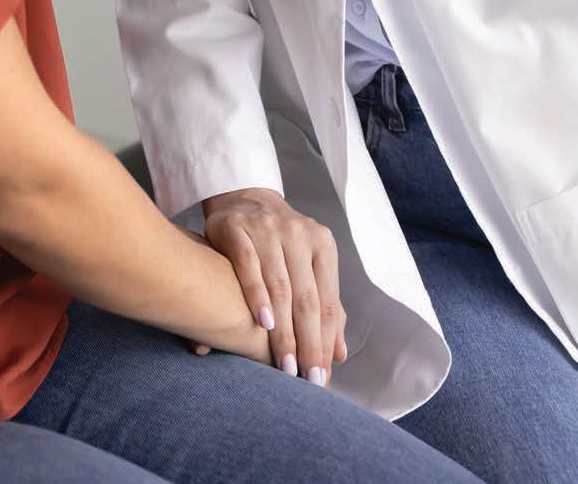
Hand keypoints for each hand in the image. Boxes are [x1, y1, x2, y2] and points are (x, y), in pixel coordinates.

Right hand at [202, 187, 346, 383]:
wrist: (242, 197)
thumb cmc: (279, 243)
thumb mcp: (308, 266)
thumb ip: (324, 307)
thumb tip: (340, 355)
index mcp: (322, 244)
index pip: (327, 302)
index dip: (326, 341)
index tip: (322, 377)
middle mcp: (298, 234)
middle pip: (306, 298)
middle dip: (307, 343)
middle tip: (305, 379)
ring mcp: (267, 229)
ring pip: (280, 287)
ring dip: (283, 330)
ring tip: (285, 364)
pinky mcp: (237, 228)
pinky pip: (248, 266)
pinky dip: (257, 296)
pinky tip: (263, 324)